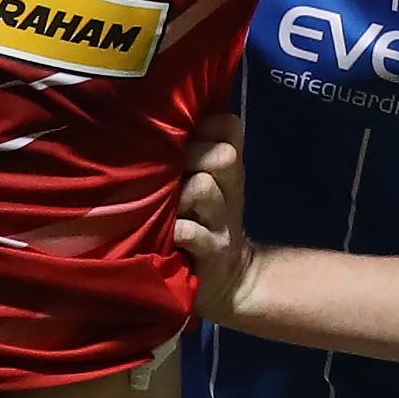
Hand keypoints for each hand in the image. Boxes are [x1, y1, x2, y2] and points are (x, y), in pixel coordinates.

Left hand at [173, 113, 259, 322]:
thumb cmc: (205, 225)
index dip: (208, 128)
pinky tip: (170, 234)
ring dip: (182, 195)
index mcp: (226, 170)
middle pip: (222, 155)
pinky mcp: (211, 252)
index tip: (189, 139)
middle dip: (193, 157)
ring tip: (168, 208)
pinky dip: (179, 230)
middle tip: (172, 172)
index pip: (229, 129)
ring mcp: (221, 222)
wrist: (229, 281)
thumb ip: (196, 153)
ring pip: (204, 187)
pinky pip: (192, 232)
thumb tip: (169, 116)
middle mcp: (229, 191)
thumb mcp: (207, 187)